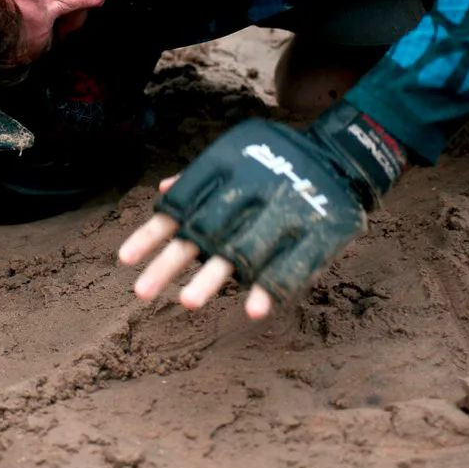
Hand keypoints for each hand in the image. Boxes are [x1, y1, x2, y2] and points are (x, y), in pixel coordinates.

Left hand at [118, 111, 405, 316]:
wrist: (344, 156)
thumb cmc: (278, 161)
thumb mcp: (238, 156)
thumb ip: (202, 177)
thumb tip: (162, 192)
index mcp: (226, 172)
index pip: (179, 207)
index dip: (151, 234)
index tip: (124, 262)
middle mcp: (249, 192)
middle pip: (202, 233)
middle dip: (170, 264)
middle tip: (141, 293)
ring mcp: (282, 214)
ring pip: (242, 249)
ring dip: (214, 277)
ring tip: (188, 303)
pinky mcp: (315, 234)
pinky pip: (292, 264)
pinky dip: (273, 287)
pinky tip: (253, 311)